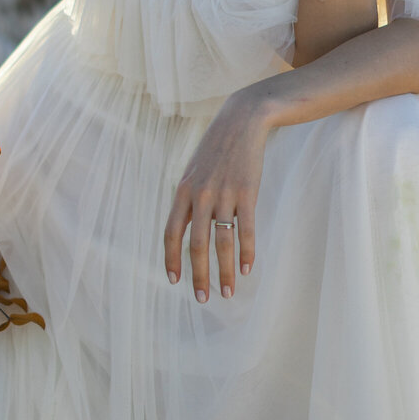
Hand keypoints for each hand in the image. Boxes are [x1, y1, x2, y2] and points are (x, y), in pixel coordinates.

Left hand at [163, 87, 270, 300]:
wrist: (241, 121)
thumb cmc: (215, 149)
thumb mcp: (193, 171)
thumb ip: (188, 199)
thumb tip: (185, 228)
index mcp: (182, 191)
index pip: (171, 233)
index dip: (172, 259)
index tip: (175, 281)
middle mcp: (200, 196)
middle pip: (197, 244)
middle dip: (198, 275)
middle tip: (202, 298)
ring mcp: (224, 195)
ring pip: (222, 242)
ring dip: (224, 271)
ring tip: (228, 292)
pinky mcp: (247, 193)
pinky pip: (246, 230)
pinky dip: (246, 252)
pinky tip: (246, 268)